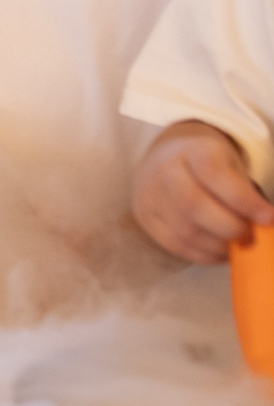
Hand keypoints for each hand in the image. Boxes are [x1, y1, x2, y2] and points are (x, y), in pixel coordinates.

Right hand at [133, 120, 273, 266]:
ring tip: (236, 246)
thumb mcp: (228, 163)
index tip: (268, 218)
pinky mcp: (145, 217)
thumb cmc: (208, 163)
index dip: (243, 199)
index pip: (215, 174)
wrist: (165, 157)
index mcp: (191, 150)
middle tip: (251, 237)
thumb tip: (263, 224)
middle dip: (229, 227)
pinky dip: (202, 255)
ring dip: (218, 246)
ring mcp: (149, 195)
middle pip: (193, 205)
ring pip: (184, 230)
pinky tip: (219, 252)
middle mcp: (164, 170)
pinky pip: (174, 244)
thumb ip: (243, 191)